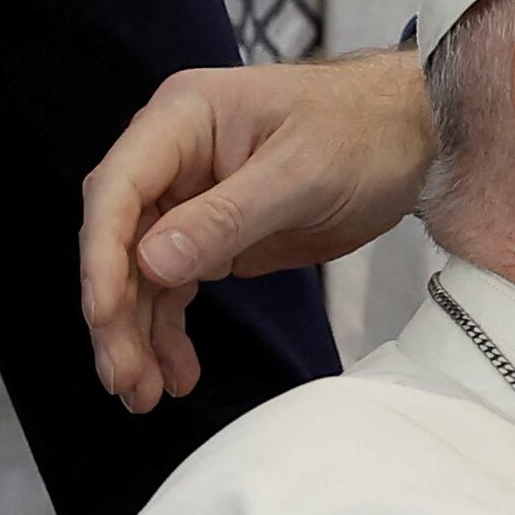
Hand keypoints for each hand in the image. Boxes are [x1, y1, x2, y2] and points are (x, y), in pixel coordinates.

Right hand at [81, 48, 435, 410]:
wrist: (411, 139)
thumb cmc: (363, 133)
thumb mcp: (302, 174)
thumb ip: (227, 217)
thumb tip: (152, 261)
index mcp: (181, 119)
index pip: (118, 190)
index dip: (103, 255)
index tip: (104, 313)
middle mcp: (172, 158)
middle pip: (120, 241)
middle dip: (118, 313)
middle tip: (123, 377)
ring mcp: (188, 199)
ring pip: (142, 274)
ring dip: (138, 334)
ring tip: (144, 394)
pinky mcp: (212, 236)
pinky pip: (175, 287)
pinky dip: (170, 331)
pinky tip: (176, 374)